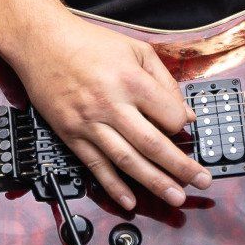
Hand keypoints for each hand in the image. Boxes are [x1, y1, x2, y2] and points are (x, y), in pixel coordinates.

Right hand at [9, 7, 209, 211]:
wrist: (41, 42)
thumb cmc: (90, 43)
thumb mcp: (136, 49)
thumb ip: (165, 81)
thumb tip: (187, 114)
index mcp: (131, 80)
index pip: (169, 115)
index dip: (182, 125)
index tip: (184, 128)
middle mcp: (111, 104)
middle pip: (153, 144)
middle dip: (181, 167)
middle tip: (202, 182)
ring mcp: (89, 123)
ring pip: (127, 160)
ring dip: (154, 183)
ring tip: (176, 197)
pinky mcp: (71, 134)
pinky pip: (95, 166)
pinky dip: (113, 186)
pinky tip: (129, 201)